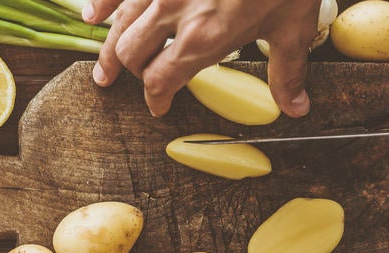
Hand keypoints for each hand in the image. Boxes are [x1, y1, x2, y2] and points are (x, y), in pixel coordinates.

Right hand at [82, 0, 319, 117]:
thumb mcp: (292, 27)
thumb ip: (286, 70)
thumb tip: (295, 106)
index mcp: (204, 38)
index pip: (161, 81)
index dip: (155, 99)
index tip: (158, 106)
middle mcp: (175, 12)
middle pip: (132, 53)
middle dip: (134, 72)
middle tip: (135, 82)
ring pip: (121, 22)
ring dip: (108, 48)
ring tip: (104, 68)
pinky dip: (103, 3)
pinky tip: (93, 15)